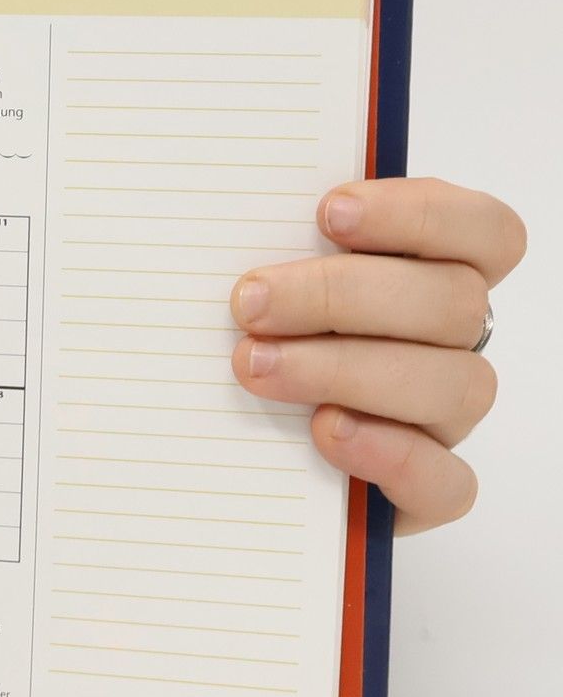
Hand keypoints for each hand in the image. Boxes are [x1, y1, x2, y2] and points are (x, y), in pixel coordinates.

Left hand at [230, 179, 526, 533]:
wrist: (216, 454)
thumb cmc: (245, 340)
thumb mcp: (251, 285)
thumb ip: (263, 244)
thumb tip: (213, 203)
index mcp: (431, 277)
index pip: (482, 232)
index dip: (420, 215)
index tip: (329, 213)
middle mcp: (451, 346)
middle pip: (453, 303)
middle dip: (341, 296)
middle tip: (249, 304)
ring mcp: (443, 422)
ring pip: (453, 385)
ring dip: (347, 369)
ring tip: (256, 368)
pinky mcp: (424, 493)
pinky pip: (446, 481)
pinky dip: (389, 453)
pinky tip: (325, 432)